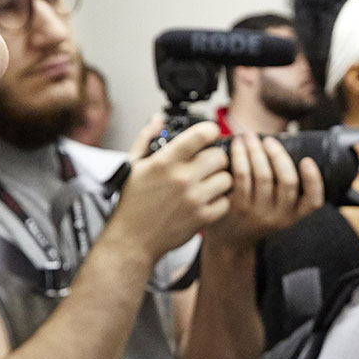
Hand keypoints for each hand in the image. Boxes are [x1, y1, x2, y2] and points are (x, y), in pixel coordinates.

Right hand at [109, 116, 233, 260]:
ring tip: (208, 184)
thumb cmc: (132, 202)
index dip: (210, 131)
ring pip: (227, 179)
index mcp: (165, 161)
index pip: (201, 134)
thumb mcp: (133, 165)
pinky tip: (207, 201)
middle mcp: (182, 178)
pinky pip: (226, 202)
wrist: (132, 239)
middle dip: (216, 158)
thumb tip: (158, 118)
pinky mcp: (201, 218)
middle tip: (208, 164)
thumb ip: (146, 138)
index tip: (209, 135)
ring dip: (220, 180)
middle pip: (220, 156)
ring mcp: (193, 199)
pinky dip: (220, 201)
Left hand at [203, 131, 325, 246]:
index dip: (313, 180)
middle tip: (269, 140)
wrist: (229, 239)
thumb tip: (281, 144)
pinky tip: (237, 146)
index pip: (313, 201)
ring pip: (262, 176)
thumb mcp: (278, 209)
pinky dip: (240, 156)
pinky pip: (241, 176)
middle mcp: (278, 216)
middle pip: (287, 182)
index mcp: (294, 214)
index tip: (307, 160)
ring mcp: (258, 213)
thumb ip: (284, 186)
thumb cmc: (256, 214)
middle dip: (279, 155)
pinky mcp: (237, 207)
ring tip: (249, 137)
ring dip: (256, 151)